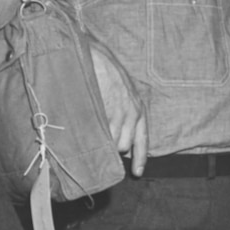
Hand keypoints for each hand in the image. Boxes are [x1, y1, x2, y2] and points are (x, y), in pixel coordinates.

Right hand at [89, 42, 146, 175]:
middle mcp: (132, 112)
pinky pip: (101, 132)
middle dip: (113, 148)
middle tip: (101, 144)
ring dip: (103, 142)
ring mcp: (118, 112)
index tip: (138, 173)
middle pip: (124, 146)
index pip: (143, 140)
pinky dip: (94, 136)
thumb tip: (119, 139)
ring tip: (91, 136)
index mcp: (139, 109)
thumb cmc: (109, 75)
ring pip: (113, 141)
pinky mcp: (105, 109)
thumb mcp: (124, 95)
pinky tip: (86, 132)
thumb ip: (124, 115)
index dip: (141, 158)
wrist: (97, 57)